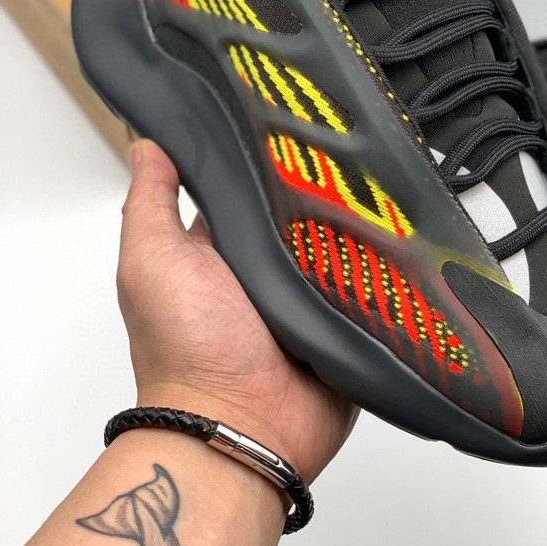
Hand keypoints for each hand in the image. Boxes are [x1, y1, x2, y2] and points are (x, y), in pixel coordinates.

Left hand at [117, 139, 356, 480]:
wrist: (239, 429)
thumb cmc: (183, 351)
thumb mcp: (151, 263)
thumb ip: (149, 203)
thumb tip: (148, 144)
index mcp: (220, 248)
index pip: (247, 187)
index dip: (263, 156)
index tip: (285, 116)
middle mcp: (265, 268)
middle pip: (300, 211)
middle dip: (319, 188)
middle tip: (346, 148)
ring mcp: (308, 295)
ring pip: (340, 243)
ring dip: (354, 226)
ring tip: (379, 188)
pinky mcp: (344, 320)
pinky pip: (370, 283)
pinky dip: (380, 267)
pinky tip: (398, 237)